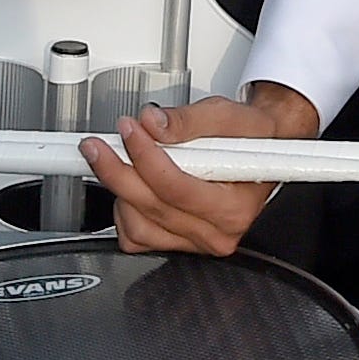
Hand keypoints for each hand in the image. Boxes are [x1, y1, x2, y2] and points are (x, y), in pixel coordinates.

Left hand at [86, 83, 315, 255]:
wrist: (258, 151)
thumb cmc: (248, 138)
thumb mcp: (227, 116)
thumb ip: (188, 119)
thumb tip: (152, 124)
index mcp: (235, 205)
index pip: (178, 188)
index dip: (146, 156)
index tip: (129, 129)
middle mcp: (218, 232)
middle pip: (152, 207)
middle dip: (117, 171)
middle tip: (99, 144)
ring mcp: (197, 242)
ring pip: (138, 227)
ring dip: (121, 192)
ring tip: (118, 161)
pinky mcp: (179, 244)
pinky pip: (136, 237)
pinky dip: (124, 212)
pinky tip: (130, 186)